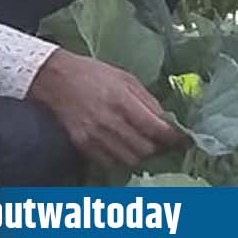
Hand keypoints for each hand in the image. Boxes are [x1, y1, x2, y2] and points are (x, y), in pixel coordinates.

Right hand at [27, 49, 184, 169]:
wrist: (55, 79)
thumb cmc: (93, 73)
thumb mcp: (125, 78)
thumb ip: (147, 101)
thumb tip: (167, 122)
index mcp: (122, 101)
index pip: (157, 130)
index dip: (174, 139)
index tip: (182, 141)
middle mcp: (110, 121)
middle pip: (145, 150)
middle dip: (158, 148)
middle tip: (161, 143)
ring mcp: (95, 136)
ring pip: (130, 160)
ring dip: (141, 155)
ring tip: (143, 145)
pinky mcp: (83, 145)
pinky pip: (110, 163)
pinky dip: (121, 159)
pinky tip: (123, 148)